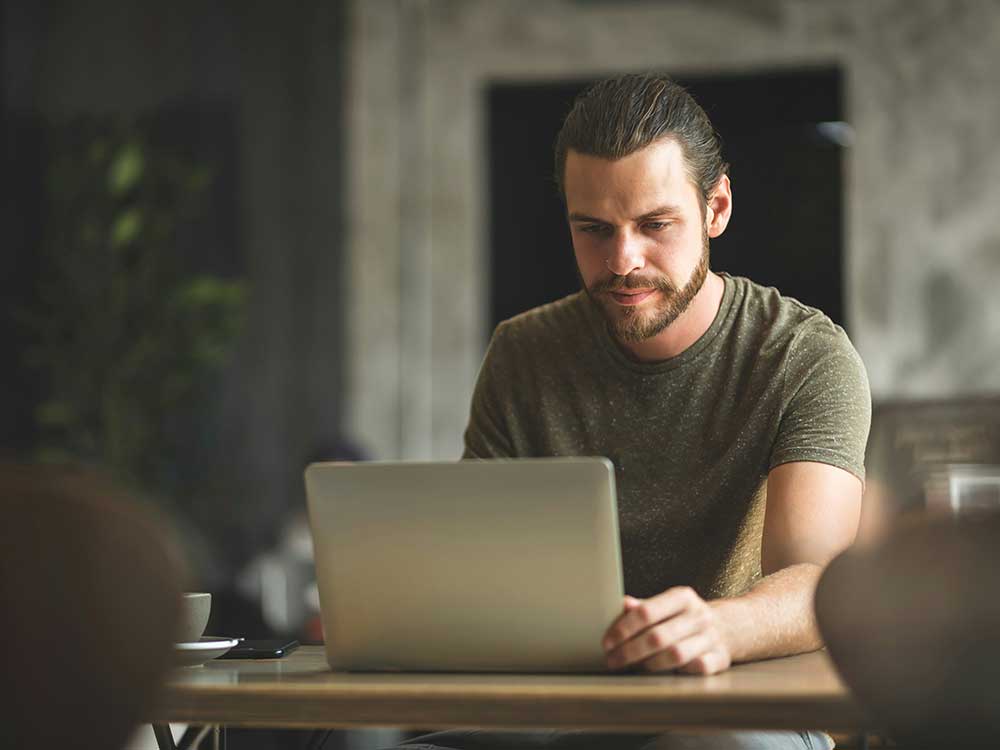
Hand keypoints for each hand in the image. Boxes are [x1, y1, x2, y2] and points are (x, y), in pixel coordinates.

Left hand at [602, 587, 732, 674]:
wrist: (727, 628)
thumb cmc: (684, 618)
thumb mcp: (666, 606)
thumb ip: (643, 607)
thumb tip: (622, 604)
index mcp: (682, 597)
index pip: (647, 612)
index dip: (623, 628)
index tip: (607, 642)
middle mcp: (699, 615)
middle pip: (658, 636)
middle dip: (630, 651)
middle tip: (612, 661)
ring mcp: (711, 637)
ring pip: (675, 655)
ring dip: (649, 664)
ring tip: (632, 667)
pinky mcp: (720, 658)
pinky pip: (695, 669)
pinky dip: (676, 672)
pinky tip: (661, 674)